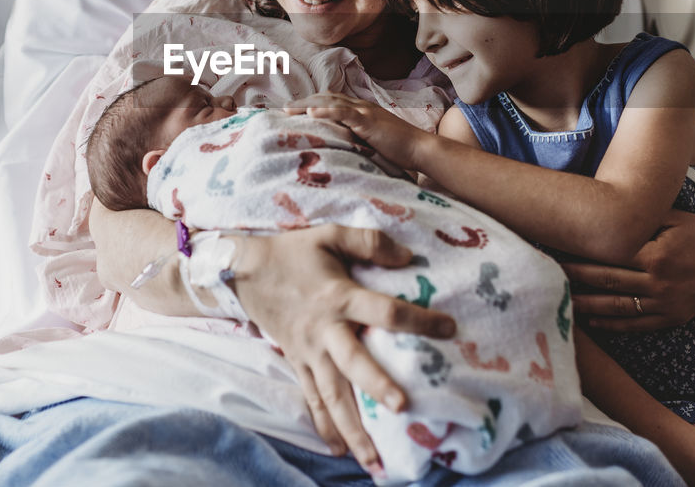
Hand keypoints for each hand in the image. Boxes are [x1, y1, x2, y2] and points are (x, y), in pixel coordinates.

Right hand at [231, 225, 456, 475]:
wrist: (244, 273)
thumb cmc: (293, 252)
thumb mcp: (330, 234)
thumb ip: (370, 242)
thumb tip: (409, 257)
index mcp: (338, 297)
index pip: (384, 312)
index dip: (417, 320)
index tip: (449, 329)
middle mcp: (325, 331)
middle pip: (353, 363)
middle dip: (376, 386)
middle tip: (403, 407)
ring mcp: (309, 353)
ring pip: (332, 395)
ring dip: (353, 428)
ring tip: (375, 461)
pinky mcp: (298, 364)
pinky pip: (313, 399)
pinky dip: (326, 426)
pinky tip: (341, 451)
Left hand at [285, 92, 431, 170]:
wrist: (419, 148)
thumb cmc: (398, 149)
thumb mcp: (372, 141)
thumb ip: (356, 138)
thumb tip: (340, 146)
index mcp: (360, 109)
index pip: (330, 101)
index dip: (310, 103)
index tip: (292, 111)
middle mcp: (360, 105)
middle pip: (325, 97)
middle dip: (302, 102)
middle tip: (282, 109)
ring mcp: (364, 111)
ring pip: (330, 102)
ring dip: (307, 105)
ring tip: (288, 110)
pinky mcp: (368, 121)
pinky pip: (344, 112)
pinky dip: (326, 110)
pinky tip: (311, 112)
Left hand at [563, 208, 694, 330]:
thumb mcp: (673, 218)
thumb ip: (640, 220)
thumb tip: (603, 214)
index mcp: (657, 254)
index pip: (610, 255)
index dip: (582, 253)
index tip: (557, 249)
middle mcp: (660, 282)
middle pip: (607, 282)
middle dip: (575, 278)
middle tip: (548, 274)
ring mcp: (666, 303)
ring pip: (617, 308)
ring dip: (586, 305)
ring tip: (560, 300)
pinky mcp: (672, 318)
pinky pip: (636, 325)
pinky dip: (612, 325)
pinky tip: (590, 320)